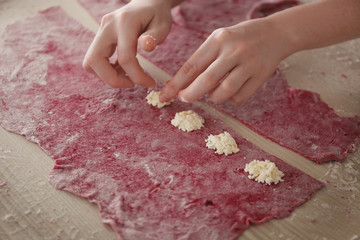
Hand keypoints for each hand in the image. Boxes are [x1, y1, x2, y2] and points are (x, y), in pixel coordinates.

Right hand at [83, 0, 173, 87]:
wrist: (146, 3)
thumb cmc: (157, 15)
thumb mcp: (163, 24)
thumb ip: (155, 36)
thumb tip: (147, 46)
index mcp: (125, 23)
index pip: (124, 58)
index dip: (137, 76)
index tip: (150, 84)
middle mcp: (108, 26)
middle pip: (94, 60)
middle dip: (112, 79)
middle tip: (132, 83)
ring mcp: (101, 31)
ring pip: (90, 62)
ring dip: (107, 76)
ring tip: (128, 76)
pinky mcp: (99, 37)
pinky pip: (94, 60)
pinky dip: (106, 70)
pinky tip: (123, 69)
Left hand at [160, 18, 292, 103]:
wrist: (276, 34)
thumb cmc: (240, 38)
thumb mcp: (220, 40)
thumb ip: (203, 59)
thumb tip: (183, 84)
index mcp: (218, 39)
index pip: (192, 65)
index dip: (177, 83)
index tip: (166, 94)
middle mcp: (233, 50)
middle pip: (206, 80)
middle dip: (191, 94)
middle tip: (184, 99)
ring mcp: (249, 64)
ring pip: (224, 92)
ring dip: (214, 97)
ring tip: (213, 93)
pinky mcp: (261, 76)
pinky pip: (240, 97)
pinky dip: (231, 99)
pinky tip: (231, 92)